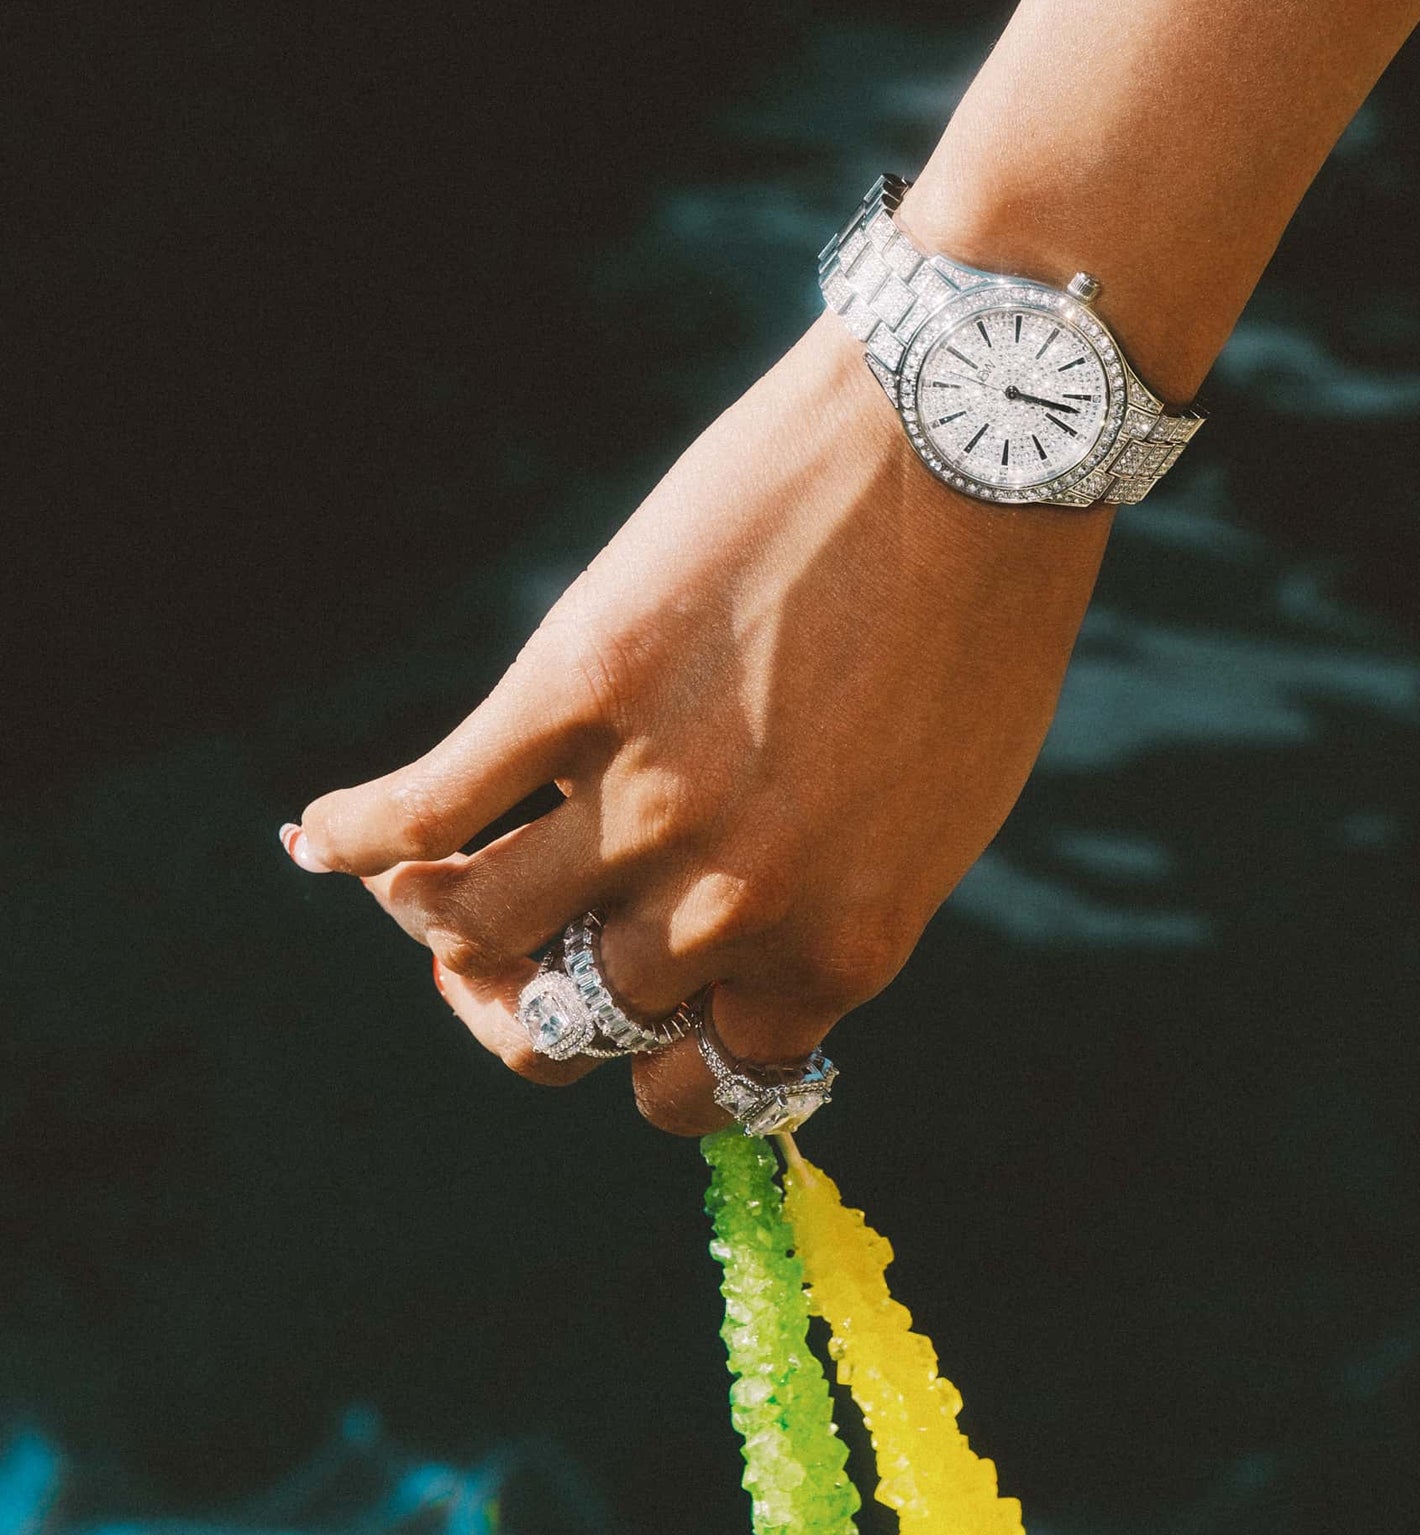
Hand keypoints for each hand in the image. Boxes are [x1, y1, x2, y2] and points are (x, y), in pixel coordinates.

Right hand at [285, 311, 1111, 1133]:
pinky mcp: (578, 686)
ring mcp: (649, 798)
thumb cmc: (978, 625)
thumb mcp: (934, 816)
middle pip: (569, 1019)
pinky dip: (358, 834)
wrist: (969, 451)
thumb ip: (832, 904)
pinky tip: (325, 834)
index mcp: (839, 950)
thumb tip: (733, 958)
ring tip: (420, 878)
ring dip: (433, 918)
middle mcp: (736, 903)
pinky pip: (427, 803)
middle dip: (525, 996)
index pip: (693, 1082)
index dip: (645, 1057)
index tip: (627, 1011)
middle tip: (504, 944)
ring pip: (475, 925)